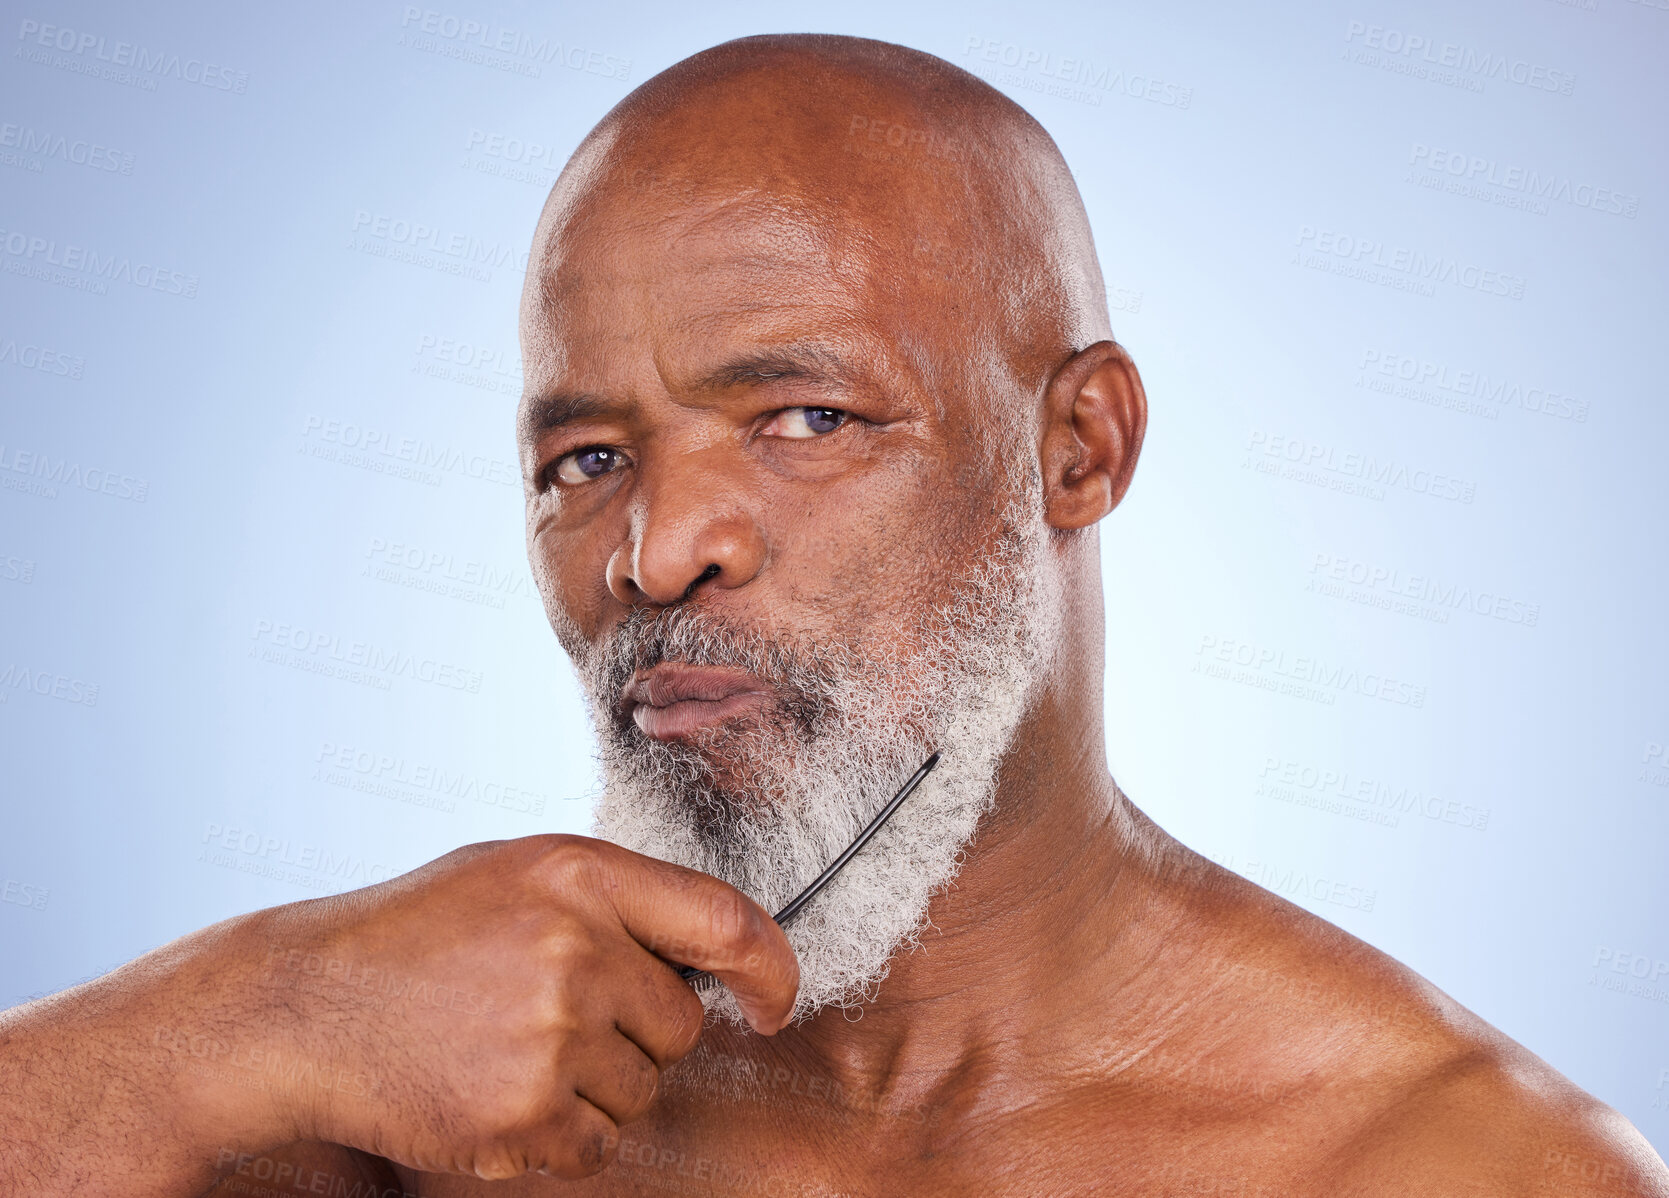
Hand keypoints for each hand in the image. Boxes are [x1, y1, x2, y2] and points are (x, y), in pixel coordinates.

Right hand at [221, 835, 797, 1179]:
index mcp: (580, 874)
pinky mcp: (523, 1116)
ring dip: (595, 1086)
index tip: (774, 1004)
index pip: (729, 921)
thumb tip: (718, 952)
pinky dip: (562, 1136)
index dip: (772, 970)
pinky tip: (498, 1093)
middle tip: (549, 1015)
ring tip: (507, 1048)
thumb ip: (613, 901)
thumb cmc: (414, 935)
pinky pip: (600, 1146)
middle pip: (682, 1023)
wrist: (303, 1008)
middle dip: (636, 1030)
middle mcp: (577, 950)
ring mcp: (550, 1036)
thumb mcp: (515, 875)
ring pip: (643, 1090)